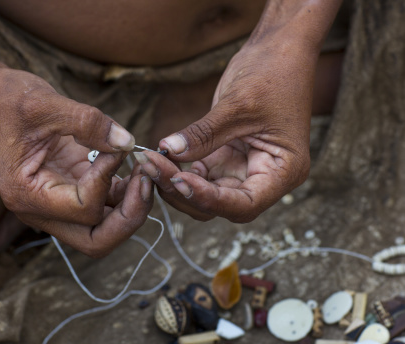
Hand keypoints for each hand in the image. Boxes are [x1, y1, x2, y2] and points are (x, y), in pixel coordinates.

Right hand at [0, 68, 152, 256]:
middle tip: (147, 184)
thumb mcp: (45, 103)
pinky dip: (125, 193)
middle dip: (129, 218)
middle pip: (96, 241)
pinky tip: (134, 168)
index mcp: (27, 195)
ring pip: (104, 227)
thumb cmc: (7, 99)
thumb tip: (128, 143)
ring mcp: (57, 202)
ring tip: (146, 172)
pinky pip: (105, 204)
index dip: (107, 180)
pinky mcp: (71, 188)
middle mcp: (41, 209)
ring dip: (132, 206)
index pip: (83, 209)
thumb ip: (89, 123)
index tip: (115, 148)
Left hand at [138, 30, 314, 221]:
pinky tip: (160, 157)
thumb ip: (203, 133)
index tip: (179, 181)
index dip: (210, 199)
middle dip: (185, 191)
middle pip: (221, 204)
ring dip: (176, 183)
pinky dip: (179, 170)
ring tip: (149, 161)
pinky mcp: (226, 159)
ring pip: (206, 194)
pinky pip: (200, 175)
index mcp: (284, 172)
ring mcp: (244, 170)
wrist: (278, 50)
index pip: (245, 204)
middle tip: (152, 167)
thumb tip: (168, 150)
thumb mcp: (237, 104)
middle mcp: (265, 179)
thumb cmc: (273, 73)